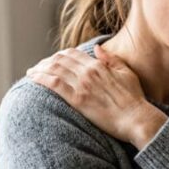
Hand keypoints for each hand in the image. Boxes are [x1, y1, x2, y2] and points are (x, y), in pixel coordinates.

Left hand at [28, 45, 165, 148]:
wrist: (136, 118)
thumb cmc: (134, 99)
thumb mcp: (126, 73)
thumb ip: (111, 59)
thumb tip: (97, 49)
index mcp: (98, 65)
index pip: (72, 54)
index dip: (59, 56)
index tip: (52, 60)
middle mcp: (88, 72)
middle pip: (60, 60)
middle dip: (46, 61)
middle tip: (37, 67)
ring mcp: (82, 85)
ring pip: (54, 69)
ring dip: (39, 69)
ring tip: (31, 72)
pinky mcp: (78, 100)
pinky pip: (54, 84)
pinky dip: (41, 78)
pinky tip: (32, 78)